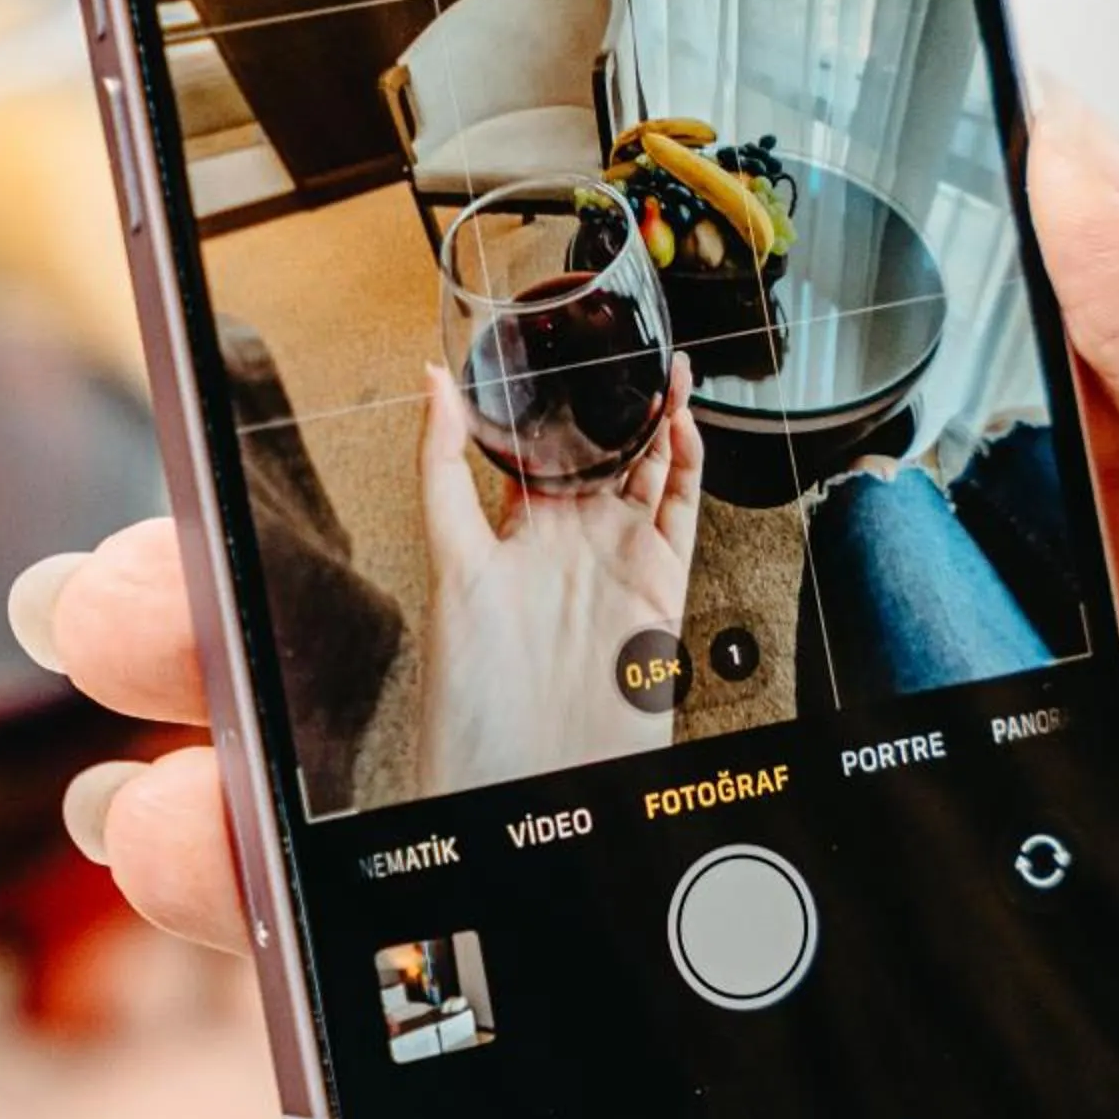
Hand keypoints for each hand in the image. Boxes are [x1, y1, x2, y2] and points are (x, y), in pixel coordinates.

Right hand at [38, 90, 1118, 1118]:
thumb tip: (1052, 151)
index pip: (673, 533)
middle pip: (577, 759)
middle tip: (130, 665)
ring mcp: (972, 1027)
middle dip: (319, 714)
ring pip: (637, 1007)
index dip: (448, 487)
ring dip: (416, 975)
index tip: (256, 443)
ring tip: (231, 907)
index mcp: (1007, 615)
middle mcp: (940, 812)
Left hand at [418, 354, 702, 792]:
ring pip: (649, 472)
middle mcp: (569, 544)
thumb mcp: (446, 561)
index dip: (551, 404)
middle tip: (628, 345)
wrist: (531, 773)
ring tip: (667, 365)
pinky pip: (681, 511)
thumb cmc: (474, 694)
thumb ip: (441, 469)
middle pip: (601, 454)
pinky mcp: (660, 583)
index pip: (536, 452)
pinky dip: (689, 464)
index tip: (555, 352)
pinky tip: (684, 422)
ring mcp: (617, 561)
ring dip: (662, 419)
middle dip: (617, 402)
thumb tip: (428, 383)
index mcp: (512, 536)